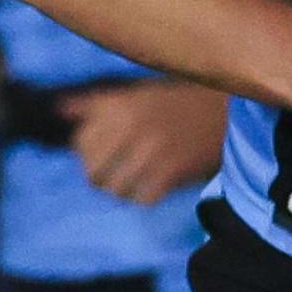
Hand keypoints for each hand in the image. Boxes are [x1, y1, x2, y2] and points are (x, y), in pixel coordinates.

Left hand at [56, 80, 227, 204]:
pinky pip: (143, 198)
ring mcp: (151, 150)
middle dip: (100, 177)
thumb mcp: (135, 93)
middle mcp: (129, 127)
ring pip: (116, 189)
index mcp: (118, 105)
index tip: (102, 153)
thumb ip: (94, 103)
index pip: (80, 143)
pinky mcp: (173, 171)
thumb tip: (58, 109)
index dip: (87, 153)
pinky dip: (145, 197)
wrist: (233, 108)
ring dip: (122, 191)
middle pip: (93, 171)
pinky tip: (153, 187)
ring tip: (132, 183)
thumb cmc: (179, 99)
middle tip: (114, 174)